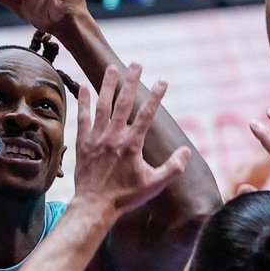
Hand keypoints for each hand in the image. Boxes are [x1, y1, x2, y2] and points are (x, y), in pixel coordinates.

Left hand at [71, 63, 190, 216]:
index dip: (156, 96)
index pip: (147, 114)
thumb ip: (173, 167)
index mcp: (132, 144)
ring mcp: (97, 138)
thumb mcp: (155, 184)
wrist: (95, 206)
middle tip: (136, 64)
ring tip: (112, 68)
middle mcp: (114, 136)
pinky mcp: (84, 143)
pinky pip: (83, 118)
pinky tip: (84, 87)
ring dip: (108, 85)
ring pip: (103, 105)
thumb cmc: (125, 196)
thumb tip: (186, 151)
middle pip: (124, 102)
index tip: (163, 80)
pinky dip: (84, 102)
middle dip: (131, 81)